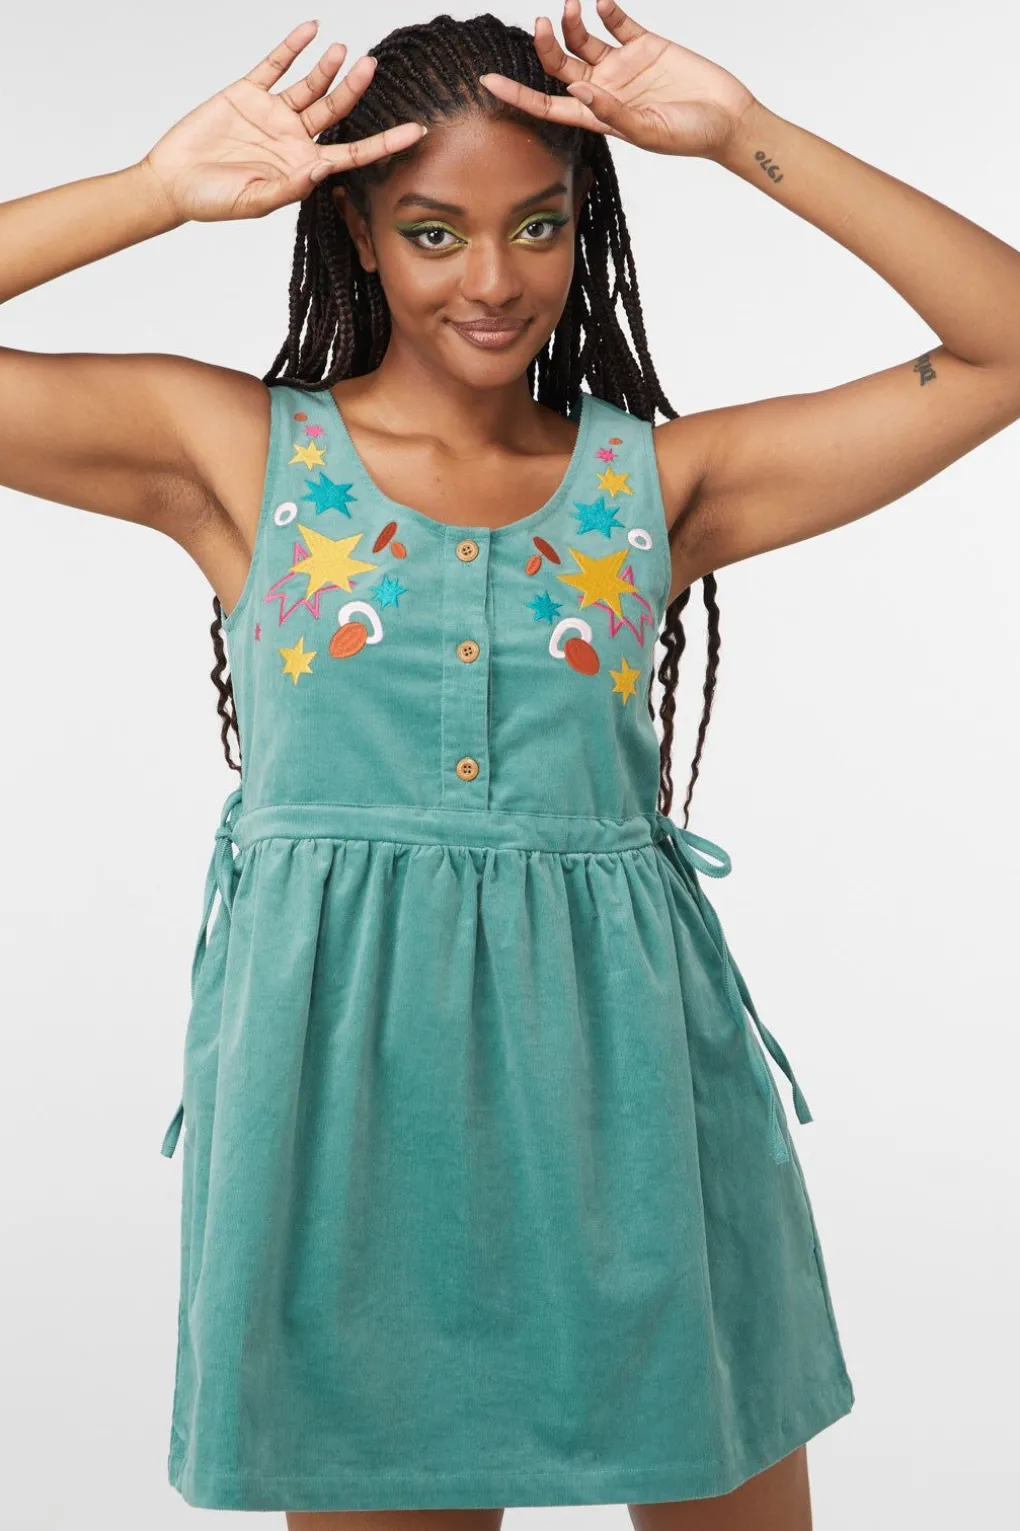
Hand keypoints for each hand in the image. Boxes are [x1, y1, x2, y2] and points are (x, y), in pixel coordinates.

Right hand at [138, 19, 425, 223]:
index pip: (354, 154)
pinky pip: (275, 64)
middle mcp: (294, 139)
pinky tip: (310, 31)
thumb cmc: (212, 201)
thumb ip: (288, 188)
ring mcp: (272, 114)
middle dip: (355, 89)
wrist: (172, 182)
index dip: (386, 143)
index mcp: (303, 168)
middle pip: (335, 110)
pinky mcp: (247, 93)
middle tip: (371, 66)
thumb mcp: (253, 202)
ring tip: (343, 50)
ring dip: (327, 67)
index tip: (416, 132)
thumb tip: (319, 171)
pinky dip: (292, 47)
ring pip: (310, 85)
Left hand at [479, 0, 757, 160]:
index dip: (517, 95)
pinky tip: (598, 0)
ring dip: (572, 21)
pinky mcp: (645, 44)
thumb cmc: (689, 135)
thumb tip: (576, 90)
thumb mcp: (648, 129)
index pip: (547, 106)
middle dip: (545, 45)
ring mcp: (623, 66)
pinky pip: (617, 21)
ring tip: (573, 3)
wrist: (727, 118)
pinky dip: (605, 7)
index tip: (487, 83)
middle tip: (541, 23)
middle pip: (560, 65)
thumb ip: (612, 112)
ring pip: (583, 39)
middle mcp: (604, 90)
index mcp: (598, 117)